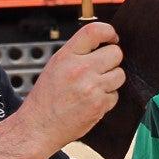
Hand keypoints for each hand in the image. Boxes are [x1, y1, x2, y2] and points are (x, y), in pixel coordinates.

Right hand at [23, 22, 124, 144]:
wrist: (38, 127)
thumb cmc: (45, 98)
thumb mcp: (55, 65)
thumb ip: (77, 53)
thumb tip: (102, 44)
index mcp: (66, 56)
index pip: (95, 31)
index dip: (109, 32)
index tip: (112, 38)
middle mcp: (80, 69)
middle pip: (116, 53)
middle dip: (111, 60)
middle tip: (101, 68)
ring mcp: (92, 88)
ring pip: (120, 74)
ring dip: (111, 80)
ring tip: (95, 86)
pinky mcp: (99, 105)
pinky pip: (115, 95)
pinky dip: (107, 98)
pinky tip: (91, 101)